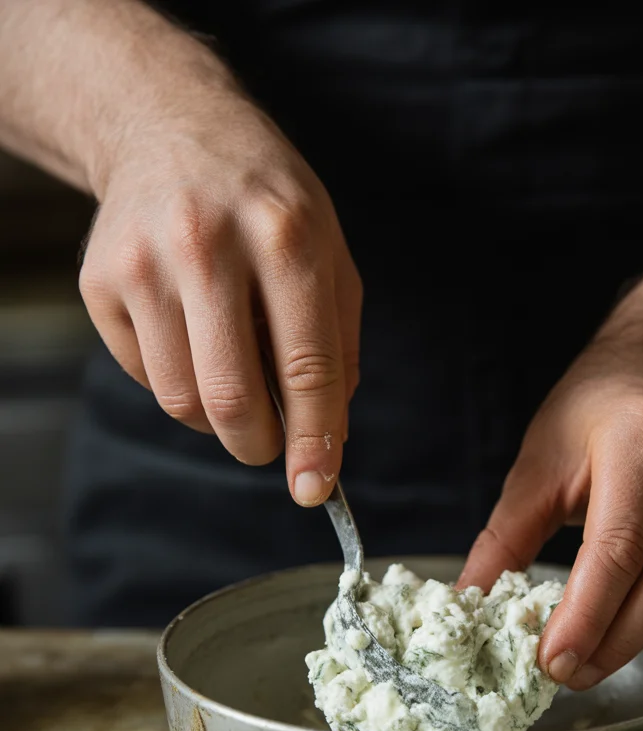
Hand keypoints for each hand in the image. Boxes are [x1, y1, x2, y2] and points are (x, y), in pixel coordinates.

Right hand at [78, 91, 360, 505]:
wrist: (168, 127)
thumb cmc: (266, 201)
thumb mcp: (329, 251)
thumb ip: (338, 344)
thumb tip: (330, 437)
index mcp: (286, 235)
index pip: (307, 366)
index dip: (315, 439)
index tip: (317, 488)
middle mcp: (208, 245)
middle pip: (232, 398)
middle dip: (260, 446)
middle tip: (271, 442)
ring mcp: (145, 263)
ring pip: (183, 401)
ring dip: (218, 421)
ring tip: (235, 377)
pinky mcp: (100, 282)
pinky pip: (147, 377)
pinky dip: (180, 381)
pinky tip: (193, 336)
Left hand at [459, 354, 642, 688]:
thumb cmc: (593, 419)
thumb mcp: (537, 465)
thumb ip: (504, 540)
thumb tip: (468, 605)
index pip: (618, 548)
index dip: (586, 617)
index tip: (553, 662)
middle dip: (613, 643)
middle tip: (571, 673)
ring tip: (599, 652)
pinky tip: (641, 623)